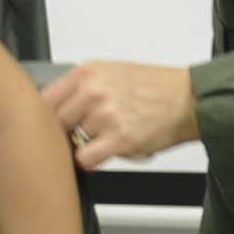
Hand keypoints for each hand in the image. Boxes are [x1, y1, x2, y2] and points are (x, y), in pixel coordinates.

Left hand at [43, 61, 199, 172]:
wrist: (188, 100)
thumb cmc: (155, 88)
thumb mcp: (111, 73)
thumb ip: (80, 88)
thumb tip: (54, 107)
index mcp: (88, 72)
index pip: (44, 99)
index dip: (47, 117)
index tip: (52, 124)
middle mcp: (94, 91)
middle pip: (55, 123)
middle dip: (68, 132)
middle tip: (85, 133)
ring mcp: (105, 115)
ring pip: (72, 141)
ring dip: (87, 144)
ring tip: (109, 135)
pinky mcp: (119, 138)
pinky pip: (86, 159)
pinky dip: (93, 160)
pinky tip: (107, 151)